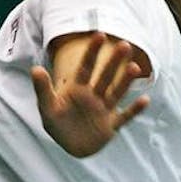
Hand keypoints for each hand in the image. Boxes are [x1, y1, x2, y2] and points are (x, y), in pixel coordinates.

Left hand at [31, 32, 149, 156]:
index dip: (92, 52)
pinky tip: (145, 100)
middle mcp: (94, 96)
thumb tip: (35, 68)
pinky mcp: (111, 126)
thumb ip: (43, 89)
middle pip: (105, 77)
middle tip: (125, 45)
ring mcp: (104, 111)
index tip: (100, 35)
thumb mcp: (47, 107)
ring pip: (116, 93)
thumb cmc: (58, 124)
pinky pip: (125, 117)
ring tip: (135, 67)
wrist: (70, 147)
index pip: (86, 67)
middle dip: (114, 62)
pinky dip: (134, 110)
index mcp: (78, 89)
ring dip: (125, 81)